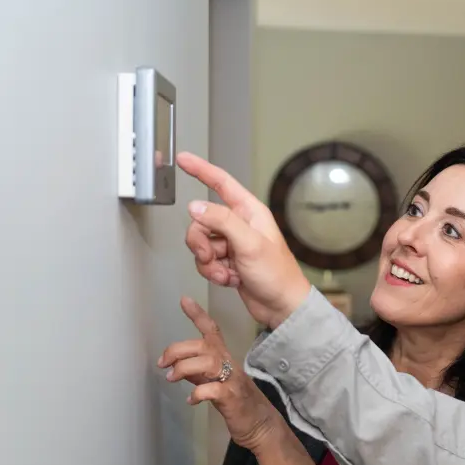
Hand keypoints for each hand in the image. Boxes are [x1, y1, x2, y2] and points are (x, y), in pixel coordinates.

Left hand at [159, 296, 282, 450]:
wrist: (260, 425)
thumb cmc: (237, 402)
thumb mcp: (214, 382)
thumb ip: (197, 372)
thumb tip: (176, 365)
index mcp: (225, 358)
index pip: (212, 331)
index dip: (198, 315)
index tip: (184, 300)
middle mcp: (229, 365)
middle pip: (205, 345)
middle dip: (179, 350)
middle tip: (163, 364)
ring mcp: (232, 381)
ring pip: (209, 363)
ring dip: (185, 368)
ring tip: (172, 378)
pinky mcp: (233, 399)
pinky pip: (214, 390)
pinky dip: (198, 393)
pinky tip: (191, 399)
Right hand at [176, 152, 310, 328]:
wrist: (281, 305)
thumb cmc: (277, 275)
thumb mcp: (250, 243)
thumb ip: (222, 221)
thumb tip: (196, 206)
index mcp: (250, 212)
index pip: (221, 183)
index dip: (201, 170)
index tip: (183, 159)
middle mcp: (240, 225)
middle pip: (202, 220)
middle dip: (201, 242)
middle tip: (212, 256)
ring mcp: (233, 244)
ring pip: (201, 243)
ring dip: (208, 262)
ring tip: (226, 272)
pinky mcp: (227, 261)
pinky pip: (206, 261)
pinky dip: (213, 272)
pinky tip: (230, 279)